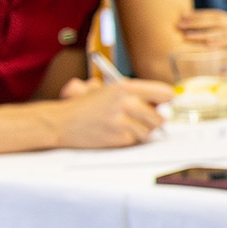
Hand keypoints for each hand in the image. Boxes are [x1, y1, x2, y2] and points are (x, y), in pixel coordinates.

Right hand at [52, 78, 172, 148]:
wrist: (60, 122)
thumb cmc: (85, 105)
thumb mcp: (108, 90)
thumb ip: (135, 93)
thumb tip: (165, 101)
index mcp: (126, 87)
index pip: (165, 93)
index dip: (167, 100)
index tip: (166, 104)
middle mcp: (127, 102)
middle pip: (161, 117)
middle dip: (154, 120)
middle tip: (141, 119)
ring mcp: (124, 121)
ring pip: (150, 130)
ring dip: (142, 130)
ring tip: (125, 125)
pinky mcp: (120, 138)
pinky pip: (136, 140)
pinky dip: (129, 139)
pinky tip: (115, 132)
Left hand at [175, 9, 226, 51]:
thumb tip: (211, 48)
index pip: (217, 15)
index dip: (199, 15)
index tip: (183, 17)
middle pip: (216, 18)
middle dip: (196, 21)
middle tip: (179, 24)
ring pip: (221, 28)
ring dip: (202, 32)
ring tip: (187, 35)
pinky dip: (220, 41)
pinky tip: (208, 44)